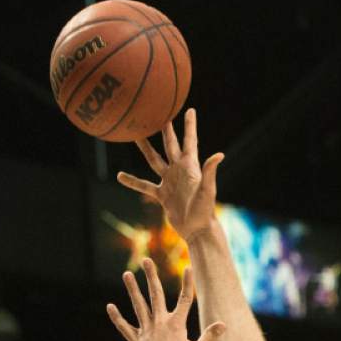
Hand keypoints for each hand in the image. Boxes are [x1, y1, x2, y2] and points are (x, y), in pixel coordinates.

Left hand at [107, 258, 224, 340]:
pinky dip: (117, 317)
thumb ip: (210, 337)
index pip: (185, 299)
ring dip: (132, 289)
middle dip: (151, 276)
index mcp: (176, 324)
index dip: (188, 283)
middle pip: (156, 294)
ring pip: (138, 305)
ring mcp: (146, 331)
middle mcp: (159, 323)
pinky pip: (124, 327)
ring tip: (126, 274)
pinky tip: (110, 307)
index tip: (188, 267)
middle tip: (146, 260)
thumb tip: (224, 325)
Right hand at [117, 107, 223, 242]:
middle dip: (165, 129)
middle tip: (159, 111)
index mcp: (190, 166)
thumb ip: (210, 171)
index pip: (190, 141)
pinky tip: (120, 176)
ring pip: (154, 160)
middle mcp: (179, 170)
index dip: (190, 126)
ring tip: (134, 135)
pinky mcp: (162, 195)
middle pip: (170, 144)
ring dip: (145, 148)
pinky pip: (144, 185)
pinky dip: (133, 182)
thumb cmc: (205, 210)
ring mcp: (169, 181)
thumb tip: (220, 154)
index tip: (190, 110)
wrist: (196, 230)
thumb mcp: (208, 190)